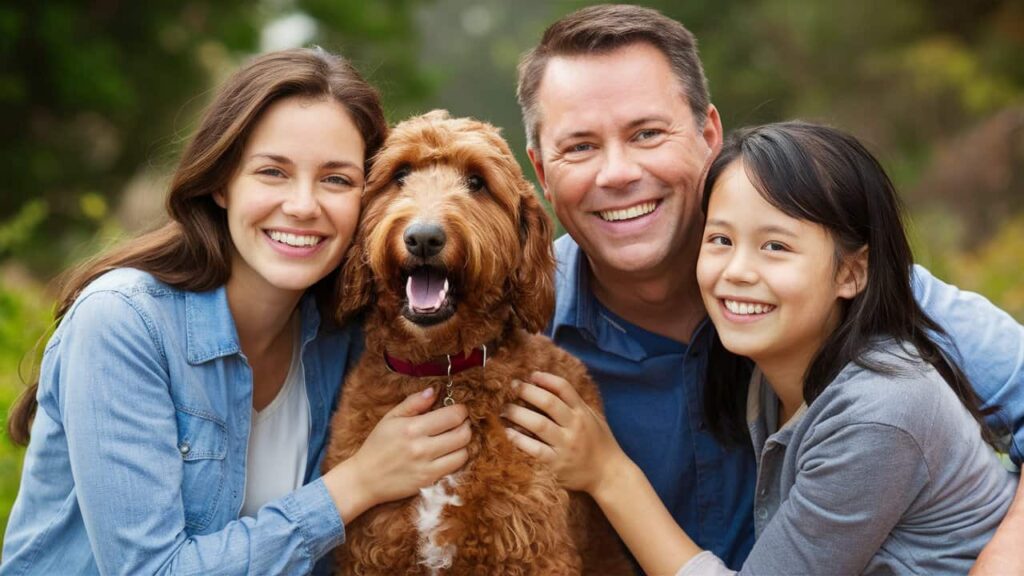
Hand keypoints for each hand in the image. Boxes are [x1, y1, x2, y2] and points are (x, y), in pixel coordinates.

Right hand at [325, 387, 469, 521]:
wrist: (365, 479)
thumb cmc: (377, 445)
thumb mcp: (390, 418)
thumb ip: (413, 403)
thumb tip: (434, 391)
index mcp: (412, 428)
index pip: (452, 416)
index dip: (461, 410)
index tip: (458, 409)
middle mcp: (422, 448)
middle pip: (463, 434)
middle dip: (466, 425)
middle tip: (459, 423)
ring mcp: (427, 467)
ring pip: (463, 452)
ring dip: (464, 443)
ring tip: (454, 438)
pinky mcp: (429, 481)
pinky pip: (455, 468)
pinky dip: (456, 458)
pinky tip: (448, 453)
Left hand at [502, 371, 627, 495]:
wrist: (608, 476)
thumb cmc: (599, 444)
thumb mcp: (593, 419)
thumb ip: (575, 404)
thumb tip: (549, 386)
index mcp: (583, 413)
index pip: (564, 388)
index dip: (546, 379)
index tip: (531, 375)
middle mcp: (574, 427)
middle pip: (548, 403)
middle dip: (527, 392)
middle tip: (512, 386)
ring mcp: (565, 446)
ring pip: (539, 425)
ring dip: (518, 414)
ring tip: (504, 409)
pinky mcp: (556, 465)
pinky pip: (535, 450)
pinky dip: (520, 440)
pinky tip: (508, 433)